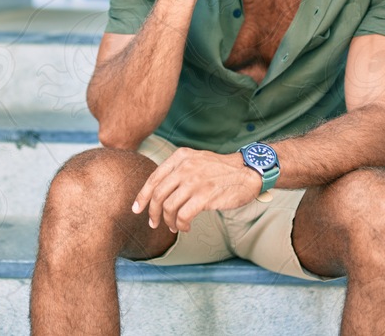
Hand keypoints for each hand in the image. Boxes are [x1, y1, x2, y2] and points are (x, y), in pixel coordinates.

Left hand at [131, 147, 261, 232]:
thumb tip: (157, 191)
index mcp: (180, 157)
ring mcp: (195, 181)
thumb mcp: (196, 160)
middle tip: (154, 224)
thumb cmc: (220, 170)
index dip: (142, 196)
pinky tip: (186, 227)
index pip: (153, 178)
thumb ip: (177, 170)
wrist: (248, 172)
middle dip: (153, 213)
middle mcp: (185, 167)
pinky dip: (181, 225)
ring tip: (174, 227)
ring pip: (168, 207)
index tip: (137, 209)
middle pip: (157, 194)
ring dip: (168, 221)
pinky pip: (183, 215)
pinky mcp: (205, 196)